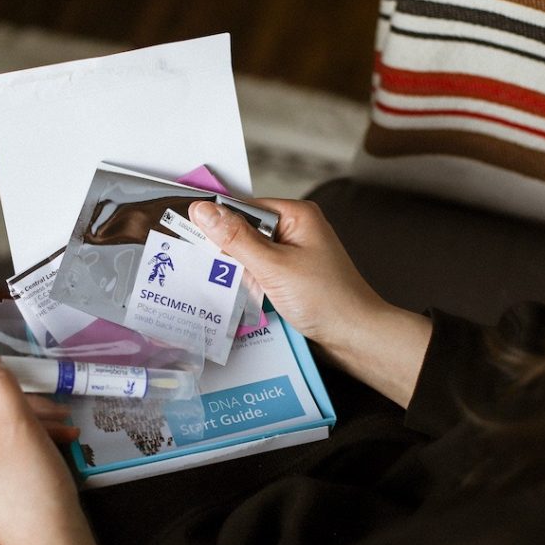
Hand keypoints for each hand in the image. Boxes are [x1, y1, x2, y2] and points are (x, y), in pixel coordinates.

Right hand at [191, 198, 382, 353]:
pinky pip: (259, 271)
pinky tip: (243, 296)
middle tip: (210, 268)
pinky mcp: (291, 276)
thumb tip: (204, 211)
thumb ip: (236, 238)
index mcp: (296, 215)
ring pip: (249, 254)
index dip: (217, 223)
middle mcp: (296, 229)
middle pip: (244, 230)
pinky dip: (249, 283)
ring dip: (237, 271)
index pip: (243, 207)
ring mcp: (294, 254)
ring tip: (229, 285)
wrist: (355, 337)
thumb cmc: (327, 300)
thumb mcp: (273, 266)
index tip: (190, 235)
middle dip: (227, 251)